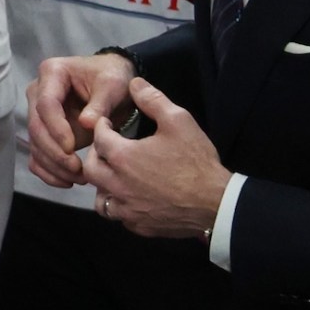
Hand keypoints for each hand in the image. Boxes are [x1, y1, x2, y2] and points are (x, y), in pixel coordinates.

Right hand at [25, 50, 136, 188]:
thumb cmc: (114, 78)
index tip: (73, 148)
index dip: (56, 128)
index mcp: (52, 73)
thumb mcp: (113, 85)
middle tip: (77, 168)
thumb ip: (101, 103)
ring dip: (54, 165)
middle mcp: (38, 93)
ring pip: (35, 144)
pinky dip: (48, 172)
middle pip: (36, 127)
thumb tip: (87, 123)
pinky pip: (37, 155)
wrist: (114, 85)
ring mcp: (38, 113)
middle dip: (54, 152)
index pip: (46, 104)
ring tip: (80, 178)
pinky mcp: (44, 132)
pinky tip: (67, 182)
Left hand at [86, 79, 231, 238]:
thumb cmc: (197, 162)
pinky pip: (118, 216)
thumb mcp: (179, 121)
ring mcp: (127, 208)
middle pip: (90, 167)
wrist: (218, 203)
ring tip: (116, 175)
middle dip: (96, 155)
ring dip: (103, 185)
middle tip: (109, 148)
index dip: (101, 127)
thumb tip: (134, 83)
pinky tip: (131, 197)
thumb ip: (153, 100)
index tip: (108, 125)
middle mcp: (117, 184)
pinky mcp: (139, 225)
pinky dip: (119, 206)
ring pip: (99, 198)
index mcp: (122, 157)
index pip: (98, 137)